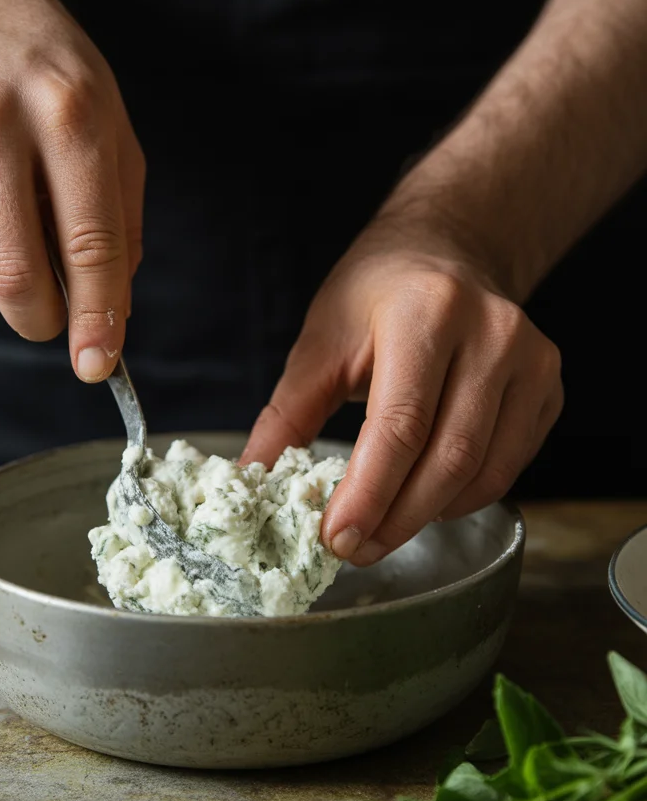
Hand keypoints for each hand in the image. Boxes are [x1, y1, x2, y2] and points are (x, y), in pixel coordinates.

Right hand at [0, 0, 143, 381]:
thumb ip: (121, 220)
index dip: (98, 315)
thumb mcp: (112, 127)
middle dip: (43, 322)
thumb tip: (113, 313)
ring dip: (1, 297)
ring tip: (18, 253)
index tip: (100, 364)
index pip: (90, 242)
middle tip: (54, 318)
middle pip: (15, 274)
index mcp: (69, 111)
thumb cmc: (48, 77)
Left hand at [242, 230, 562, 564]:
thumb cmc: (376, 295)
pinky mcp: (548, 388)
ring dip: (427, 516)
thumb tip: (251, 481)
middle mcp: (492, 333)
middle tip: (354, 549)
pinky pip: (507, 467)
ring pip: (483, 472)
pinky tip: (424, 499)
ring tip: (382, 528)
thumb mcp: (320, 341)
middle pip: (448, 457)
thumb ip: (287, 416)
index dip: (369, 493)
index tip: (336, 538)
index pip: (401, 424)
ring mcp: (531, 362)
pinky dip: (461, 498)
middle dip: (396, 519)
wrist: (446, 251)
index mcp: (426, 312)